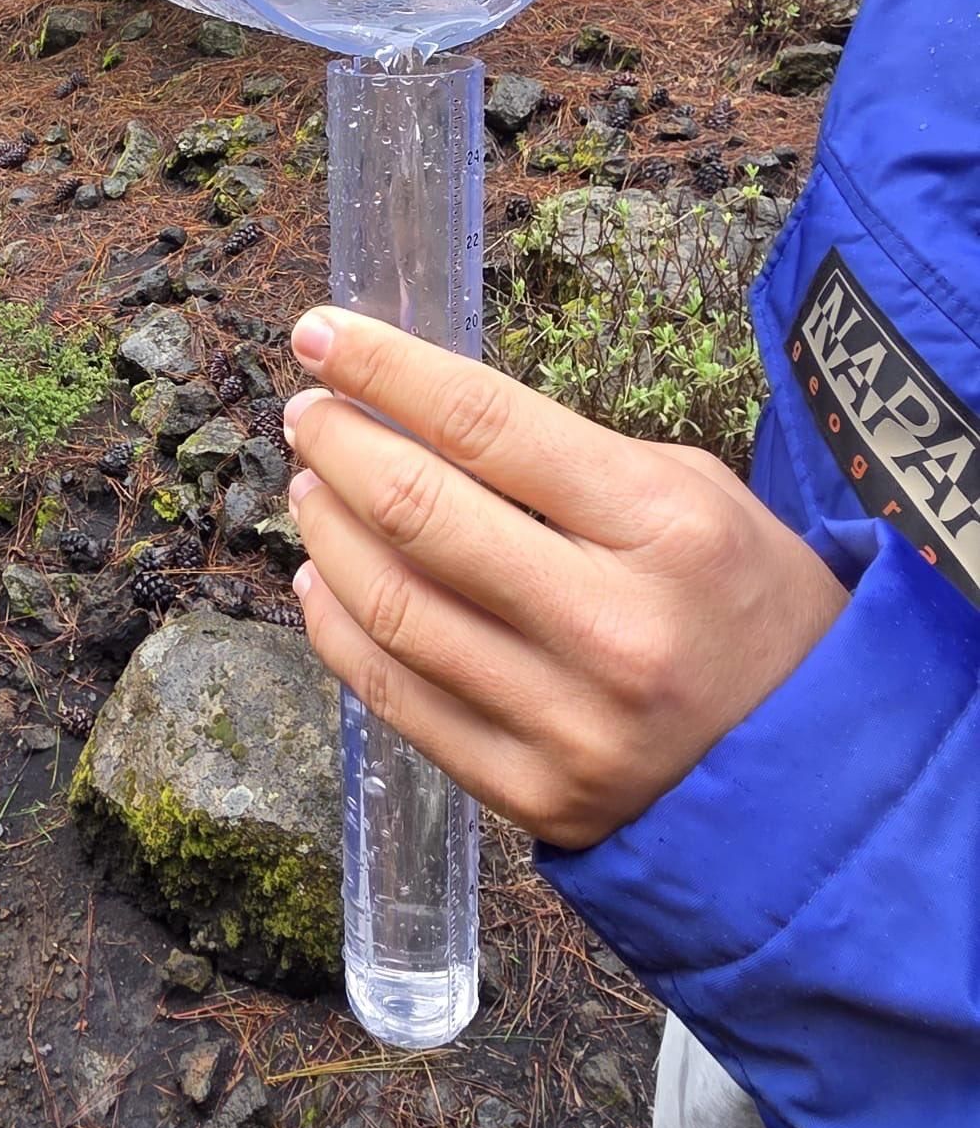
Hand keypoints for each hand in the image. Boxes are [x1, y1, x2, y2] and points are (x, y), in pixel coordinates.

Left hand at [282, 308, 847, 848]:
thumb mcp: (697, 497)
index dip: (385, 369)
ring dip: (324, 529)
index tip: (320, 332)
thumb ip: (566, 463)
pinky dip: (335, 627)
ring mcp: (565, 724)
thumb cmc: (749, 605)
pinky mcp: (530, 795)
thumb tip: (420, 420)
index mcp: (664, 528)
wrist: (820, 778)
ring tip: (311, 485)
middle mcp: (610, 627)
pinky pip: (394, 699)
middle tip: (307, 410)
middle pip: (417, 512)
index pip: (486, 424)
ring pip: (389, 607)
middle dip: (338, 442)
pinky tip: (320, 580)